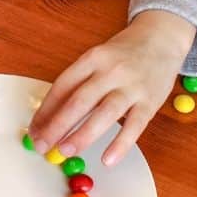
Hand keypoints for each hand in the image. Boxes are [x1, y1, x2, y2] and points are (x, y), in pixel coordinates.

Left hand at [27, 10, 196, 166]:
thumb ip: (79, 83)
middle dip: (57, 125)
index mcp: (92, 58)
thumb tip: (51, 115)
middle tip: (42, 145)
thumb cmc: (124, 52)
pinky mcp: (150, 101)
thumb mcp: (98, 57)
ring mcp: (132, 86)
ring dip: (83, 135)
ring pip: (104, 113)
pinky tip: (107, 159)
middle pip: (79, 101)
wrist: (162, 36)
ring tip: (65, 151)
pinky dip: (120, 144)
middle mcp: (110, 71)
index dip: (46, 110)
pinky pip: (134, 126)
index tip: (34, 129)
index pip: (63, 86)